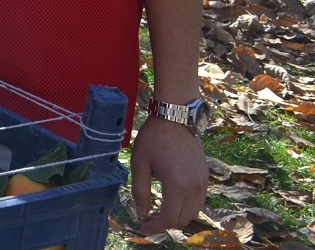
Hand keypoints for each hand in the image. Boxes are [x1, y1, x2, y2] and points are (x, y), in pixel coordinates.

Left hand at [130, 116, 208, 232]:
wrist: (176, 118)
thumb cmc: (154, 138)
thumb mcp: (139, 164)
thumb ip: (140, 191)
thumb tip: (141, 213)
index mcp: (177, 185)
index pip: (169, 218)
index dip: (155, 226)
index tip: (142, 226)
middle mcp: (194, 187)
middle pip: (182, 219)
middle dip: (164, 224)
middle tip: (147, 219)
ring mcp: (203, 183)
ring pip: (192, 213)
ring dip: (175, 217)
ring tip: (157, 212)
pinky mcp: (205, 178)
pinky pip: (198, 202)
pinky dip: (185, 207)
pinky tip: (170, 201)